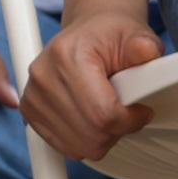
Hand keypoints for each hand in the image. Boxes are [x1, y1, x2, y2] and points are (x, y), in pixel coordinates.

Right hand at [20, 10, 163, 163]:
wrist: (89, 31)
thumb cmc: (111, 36)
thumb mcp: (135, 36)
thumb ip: (144, 47)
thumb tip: (147, 53)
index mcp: (66, 56)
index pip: (102, 114)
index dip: (130, 120)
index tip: (141, 110)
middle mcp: (43, 75)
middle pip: (91, 136)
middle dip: (117, 130)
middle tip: (125, 110)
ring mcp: (33, 94)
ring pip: (79, 147)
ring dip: (101, 138)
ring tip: (108, 111)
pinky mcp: (30, 110)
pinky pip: (65, 147)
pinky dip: (85, 141)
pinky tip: (91, 118)